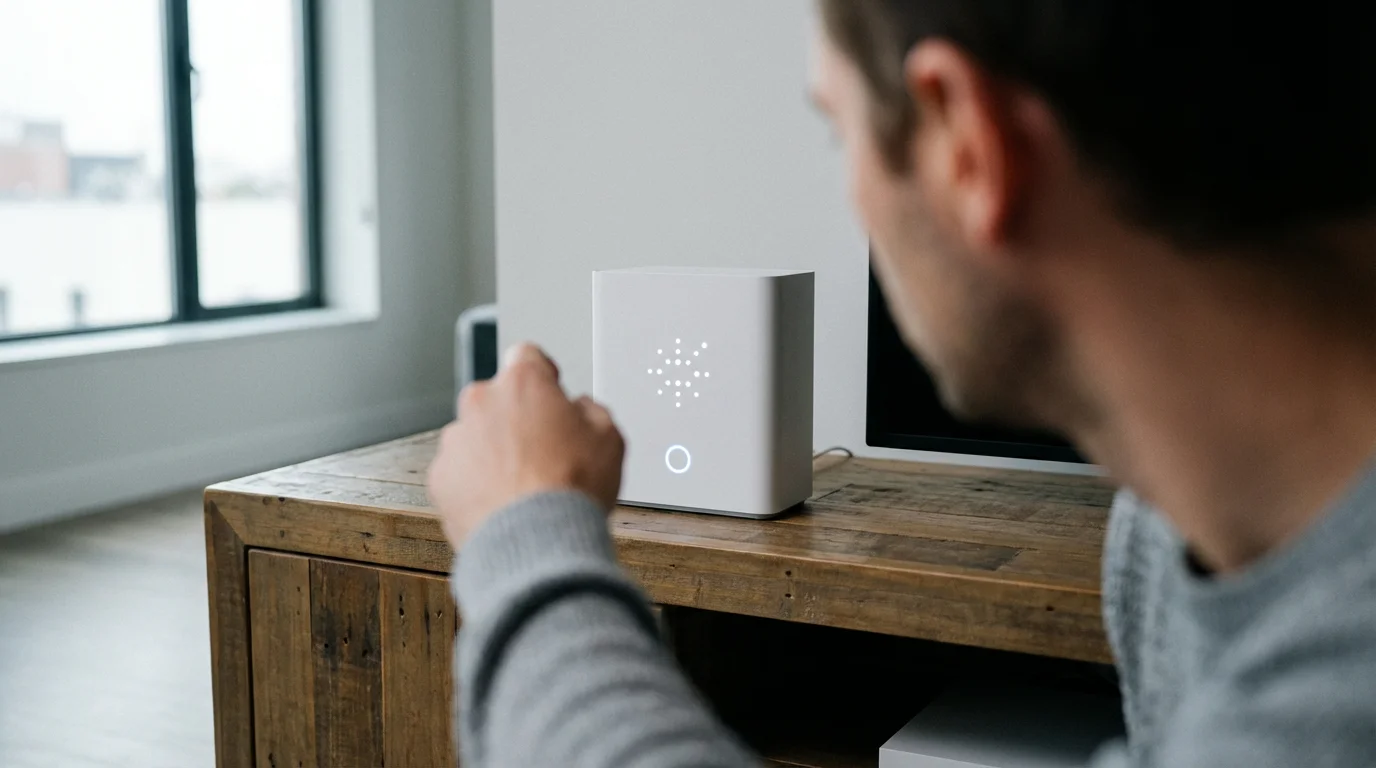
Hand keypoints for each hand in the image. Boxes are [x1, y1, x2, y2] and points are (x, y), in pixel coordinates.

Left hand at [427, 343, 625, 548]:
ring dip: (494, 452)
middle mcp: (482, 403)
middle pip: (498, 399)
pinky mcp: (440, 478)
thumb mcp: (609, 438)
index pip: (528, 356)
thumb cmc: (570, 490)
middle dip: (516, 418)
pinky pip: (460, 472)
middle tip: (543, 450)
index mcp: (523, 383)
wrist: (535, 543)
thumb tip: (579, 412)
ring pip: (476, 436)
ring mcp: (456, 440)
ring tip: (523, 486)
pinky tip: (503, 503)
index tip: (549, 392)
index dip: (543, 376)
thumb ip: (590, 411)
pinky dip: (475, 484)